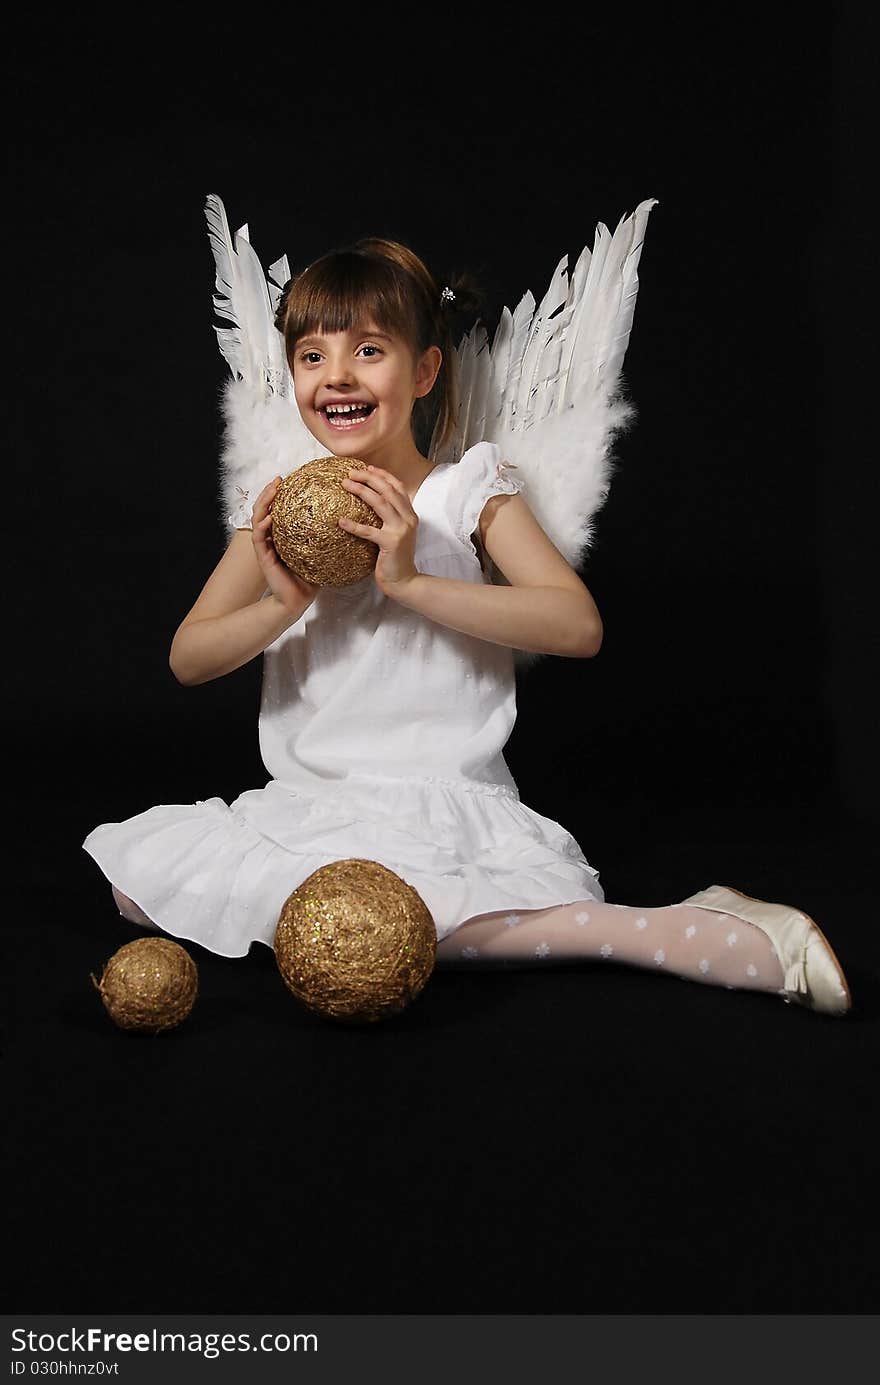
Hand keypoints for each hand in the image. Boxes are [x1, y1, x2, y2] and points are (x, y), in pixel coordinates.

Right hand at [252, 478, 318, 616]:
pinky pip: (259, 537)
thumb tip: (353, 521)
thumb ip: (329, 538)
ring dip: (263, 502)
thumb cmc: (310, 579)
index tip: (292, 479)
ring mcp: (266, 545)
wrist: (297, 600)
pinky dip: (263, 526)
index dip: (283, 494)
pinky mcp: (263, 556)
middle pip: (266, 508)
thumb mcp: (322, 553)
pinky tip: (270, 517)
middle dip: (270, 492)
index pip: (281, 509)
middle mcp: (273, 536)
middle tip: (279, 479)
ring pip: (258, 518)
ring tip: (272, 490)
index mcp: (284, 534)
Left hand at [339, 465, 420, 595]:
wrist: (404, 580)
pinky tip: (341, 521)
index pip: (398, 487)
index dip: (383, 475)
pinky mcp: (391, 543)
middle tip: (351, 472)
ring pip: (380, 503)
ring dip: (362, 491)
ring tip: (346, 484)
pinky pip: (369, 531)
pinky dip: (354, 525)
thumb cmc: (395, 558)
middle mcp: (408, 518)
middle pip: (388, 490)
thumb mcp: (396, 533)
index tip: (367, 468)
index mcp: (410, 514)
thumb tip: (369, 504)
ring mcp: (401, 530)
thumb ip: (389, 519)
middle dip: (369, 477)